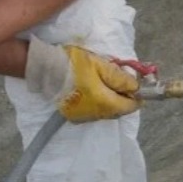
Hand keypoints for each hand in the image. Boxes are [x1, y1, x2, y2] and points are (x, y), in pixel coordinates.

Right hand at [24, 38, 139, 121]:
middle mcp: (97, 115)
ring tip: (107, 83)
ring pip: (107, 111)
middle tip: (122, 80)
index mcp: (105, 103)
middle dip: (124, 97)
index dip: (137, 95)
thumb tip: (136, 87)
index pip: (131, 106)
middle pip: (120, 110)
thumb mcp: (100, 64)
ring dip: (112, 100)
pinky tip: (94, 89)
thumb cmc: (73, 64)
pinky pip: (95, 112)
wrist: (45, 70)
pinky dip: (100, 102)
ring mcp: (85, 117)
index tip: (135, 83)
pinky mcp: (75, 116)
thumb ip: (120, 78)